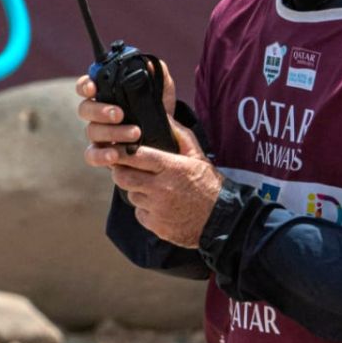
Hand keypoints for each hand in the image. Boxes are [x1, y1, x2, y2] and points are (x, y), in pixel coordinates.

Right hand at [75, 61, 177, 151]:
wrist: (169, 137)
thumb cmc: (158, 109)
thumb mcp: (163, 92)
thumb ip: (158, 75)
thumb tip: (149, 63)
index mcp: (107, 95)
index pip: (86, 86)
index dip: (85, 85)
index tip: (93, 88)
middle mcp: (98, 113)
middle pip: (85, 109)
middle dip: (100, 111)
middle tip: (120, 114)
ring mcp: (98, 134)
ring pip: (92, 131)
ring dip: (112, 132)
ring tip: (135, 133)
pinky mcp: (102, 153)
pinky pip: (92, 155)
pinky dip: (101, 155)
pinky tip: (115, 155)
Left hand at [97, 121, 222, 247]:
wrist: (222, 218)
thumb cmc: (208, 183)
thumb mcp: (197, 156)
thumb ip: (179, 135)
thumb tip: (164, 116)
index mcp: (171, 168)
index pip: (134, 156)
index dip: (122, 152)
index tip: (119, 150)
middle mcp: (162, 188)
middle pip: (122, 177)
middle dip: (121, 171)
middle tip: (128, 169)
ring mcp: (158, 209)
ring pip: (131, 196)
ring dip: (138, 191)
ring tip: (154, 190)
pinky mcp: (156, 226)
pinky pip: (140, 214)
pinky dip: (146, 210)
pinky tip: (161, 206)